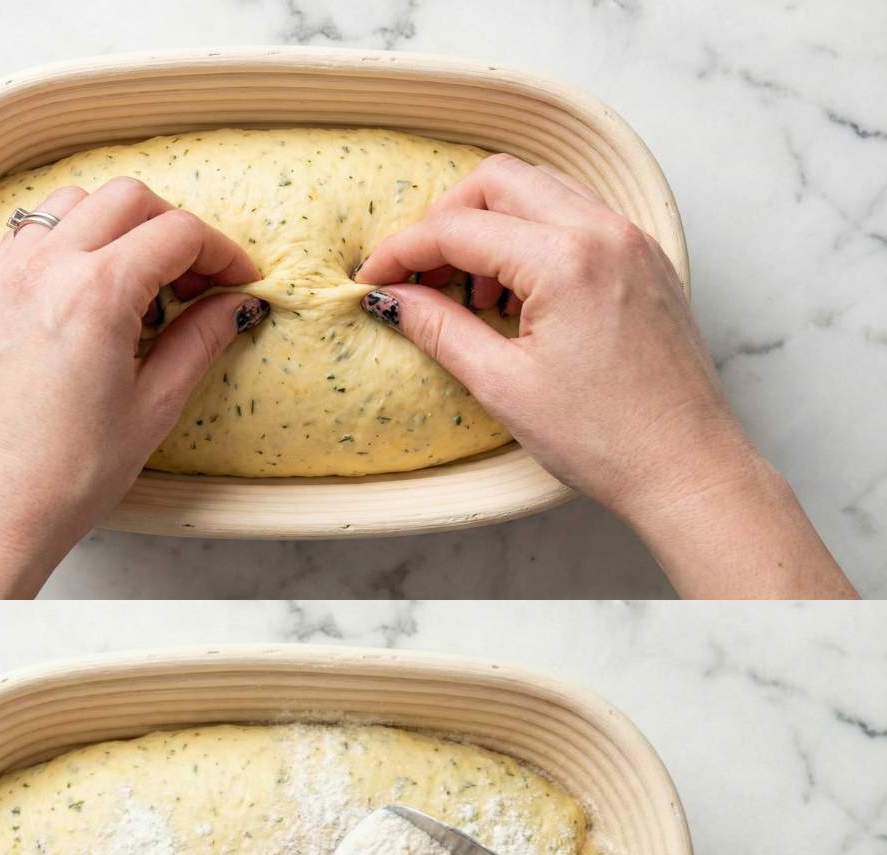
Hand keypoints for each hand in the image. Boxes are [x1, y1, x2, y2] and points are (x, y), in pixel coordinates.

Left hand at [0, 179, 266, 597]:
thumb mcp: (152, 410)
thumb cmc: (67, 476)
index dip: (222, 253)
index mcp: (96, 293)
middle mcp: (44, 267)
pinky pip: (30, 236)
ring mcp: (4, 277)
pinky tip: (87, 297)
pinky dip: (69, 244)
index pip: (176, 234)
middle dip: (173, 229)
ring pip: (73, 206)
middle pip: (127, 200)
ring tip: (140, 290)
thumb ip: (197, 342)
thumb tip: (235, 306)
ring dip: (118, 228)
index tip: (241, 283)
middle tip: (199, 283)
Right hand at [355, 155, 855, 597]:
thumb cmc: (602, 438)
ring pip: (540, 190)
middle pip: (498, 181)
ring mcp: (632, 240)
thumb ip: (440, 329)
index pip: (458, 228)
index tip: (372, 281)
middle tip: (419, 278)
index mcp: (565, 259)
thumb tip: (390, 300)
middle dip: (445, 221)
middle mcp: (604, 231)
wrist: (687, 466)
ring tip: (473, 295)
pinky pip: (576, 216)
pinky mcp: (645, 259)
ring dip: (490, 226)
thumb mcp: (502, 386)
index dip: (402, 252)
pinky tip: (520, 296)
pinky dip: (533, 236)